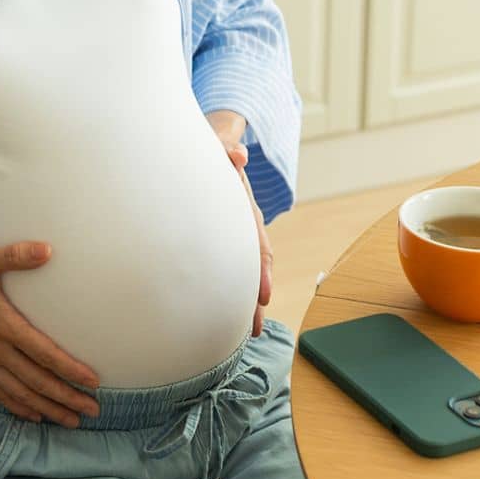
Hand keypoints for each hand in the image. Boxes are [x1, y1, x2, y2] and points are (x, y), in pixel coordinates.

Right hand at [0, 242, 100, 426]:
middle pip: (36, 380)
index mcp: (2, 323)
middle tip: (92, 410)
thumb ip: (15, 255)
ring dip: (48, 408)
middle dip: (66, 397)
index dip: (69, 369)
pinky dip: (19, 407)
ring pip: (20, 393)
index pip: (43, 352)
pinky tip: (36, 415)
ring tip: (72, 420)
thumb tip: (47, 249)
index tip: (92, 381)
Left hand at [208, 112, 272, 337]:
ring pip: (243, 273)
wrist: (219, 144)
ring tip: (248, 334)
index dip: (261, 270)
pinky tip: (228, 316)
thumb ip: (227, 148)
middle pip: (254, 267)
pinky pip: (230, 269)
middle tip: (256, 330)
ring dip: (246, 302)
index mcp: (245, 209)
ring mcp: (234, 236)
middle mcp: (244, 226)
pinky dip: (232, 292)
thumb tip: (238, 154)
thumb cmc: (215, 147)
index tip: (264, 296)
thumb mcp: (220, 144)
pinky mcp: (223, 240)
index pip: (257, 243)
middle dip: (255, 299)